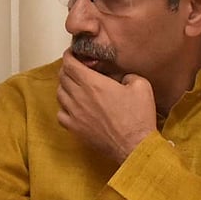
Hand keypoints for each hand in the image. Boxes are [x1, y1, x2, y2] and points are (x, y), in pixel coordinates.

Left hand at [57, 49, 156, 163]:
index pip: (69, 64)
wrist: (134, 146)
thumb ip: (126, 74)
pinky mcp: (74, 128)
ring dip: (65, 87)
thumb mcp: (141, 85)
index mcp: (93, 83)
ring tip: (76, 87)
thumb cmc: (138, 116)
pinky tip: (74, 107)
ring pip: (59, 94)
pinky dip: (64, 107)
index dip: (69, 56)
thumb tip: (119, 77)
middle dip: (68, 69)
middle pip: (62, 77)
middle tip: (77, 68)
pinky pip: (60, 114)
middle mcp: (79, 96)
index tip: (73, 54)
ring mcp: (74, 114)